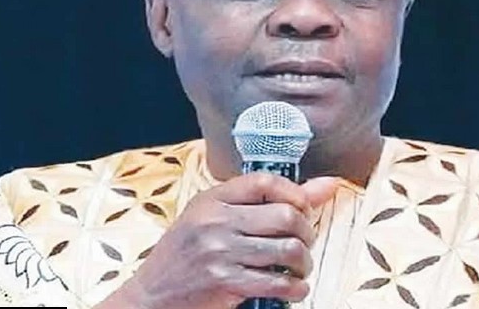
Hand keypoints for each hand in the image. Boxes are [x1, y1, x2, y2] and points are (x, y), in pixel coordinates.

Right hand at [95, 172, 337, 308]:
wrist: (151, 296)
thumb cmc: (185, 255)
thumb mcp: (213, 218)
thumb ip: (266, 201)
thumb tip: (328, 185)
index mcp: (212, 199)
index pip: (265, 181)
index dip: (295, 194)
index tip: (303, 209)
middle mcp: (216, 220)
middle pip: (285, 216)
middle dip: (306, 232)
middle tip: (303, 243)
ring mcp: (220, 251)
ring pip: (288, 250)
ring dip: (304, 263)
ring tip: (299, 269)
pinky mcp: (225, 282)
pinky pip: (277, 282)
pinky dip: (296, 289)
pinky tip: (293, 289)